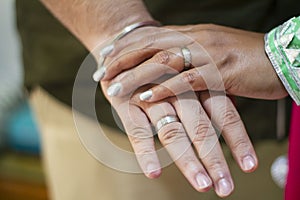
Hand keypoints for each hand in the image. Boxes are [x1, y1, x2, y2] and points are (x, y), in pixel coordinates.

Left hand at [100, 24, 287, 100]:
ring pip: (161, 61)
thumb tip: (169, 68)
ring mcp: (207, 54)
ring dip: (134, 75)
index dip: (126, 47)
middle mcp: (196, 38)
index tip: (106, 59)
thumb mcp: (212, 52)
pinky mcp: (219, 72)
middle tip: (101, 73)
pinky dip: (162, 89)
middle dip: (122, 60)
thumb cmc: (246, 59)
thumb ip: (190, 57)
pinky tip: (144, 97)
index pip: (151, 36)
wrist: (280, 59)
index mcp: (192, 33)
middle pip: (149, 45)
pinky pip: (185, 80)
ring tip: (113, 88)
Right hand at [101, 81, 256, 196]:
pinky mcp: (127, 104)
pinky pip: (137, 131)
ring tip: (202, 184)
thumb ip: (206, 94)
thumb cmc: (159, 67)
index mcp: (195, 82)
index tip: (249, 166)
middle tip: (226, 187)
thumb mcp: (185, 75)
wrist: (121, 49)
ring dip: (188, 160)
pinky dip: (146, 152)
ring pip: (172, 131)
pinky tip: (154, 171)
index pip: (223, 112)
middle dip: (214, 158)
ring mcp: (151, 97)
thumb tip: (233, 112)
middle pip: (200, 126)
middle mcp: (177, 90)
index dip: (238, 139)